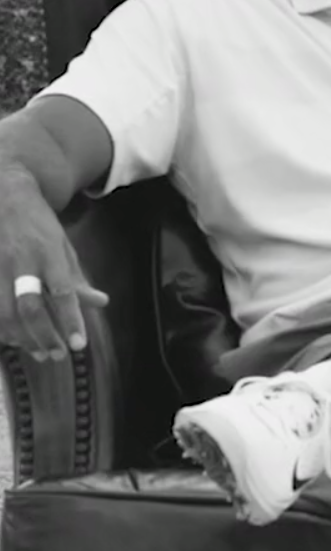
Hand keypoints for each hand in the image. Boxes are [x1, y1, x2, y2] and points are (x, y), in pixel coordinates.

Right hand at [0, 172, 108, 361]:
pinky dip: (2, 328)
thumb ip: (77, 278)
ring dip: (22, 338)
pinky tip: (13, 339)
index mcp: (48, 253)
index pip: (63, 292)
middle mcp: (21, 261)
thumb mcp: (63, 246)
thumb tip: (101, 303)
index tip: (78, 345)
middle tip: (57, 356)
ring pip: (5, 312)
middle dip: (43, 336)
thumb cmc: (39, 224)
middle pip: (30, 307)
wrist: (6, 194)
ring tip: (39, 353)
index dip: (70, 320)